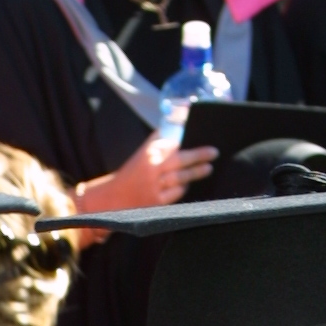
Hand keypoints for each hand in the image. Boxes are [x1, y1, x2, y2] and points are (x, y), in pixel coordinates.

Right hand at [73, 136, 217, 228]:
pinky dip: (183, 188)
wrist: (112, 199)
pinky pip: (177, 193)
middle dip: (200, 156)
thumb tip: (180, 123)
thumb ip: (159, 141)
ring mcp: (154, 186)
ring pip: (182, 177)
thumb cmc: (132, 174)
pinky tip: (187, 184)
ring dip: (196, 172)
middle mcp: (151, 168)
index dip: (188, 138)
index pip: (173, 143)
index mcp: (148, 153)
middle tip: (214, 153)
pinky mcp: (156, 202)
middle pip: (181, 160)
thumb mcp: (142, 154)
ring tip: (208, 168)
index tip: (202, 133)